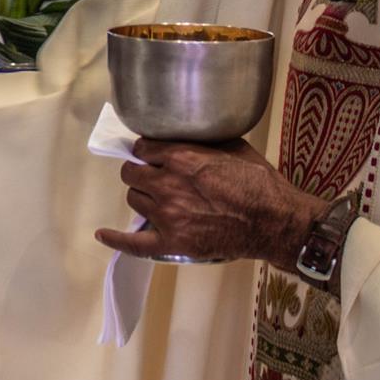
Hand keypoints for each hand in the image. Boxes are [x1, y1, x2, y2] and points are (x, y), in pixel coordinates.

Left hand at [95, 139, 327, 267]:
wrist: (276, 221)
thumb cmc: (260, 182)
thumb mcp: (233, 147)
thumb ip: (201, 142)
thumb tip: (182, 136)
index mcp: (181, 158)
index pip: (143, 149)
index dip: (148, 151)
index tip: (154, 155)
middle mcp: (167, 185)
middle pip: (131, 174)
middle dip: (141, 171)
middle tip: (155, 176)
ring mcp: (167, 216)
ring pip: (134, 200)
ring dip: (143, 196)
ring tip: (158, 198)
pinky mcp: (172, 242)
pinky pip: (133, 243)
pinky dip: (115, 238)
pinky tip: (102, 234)